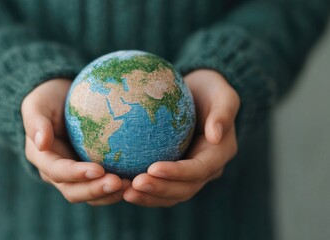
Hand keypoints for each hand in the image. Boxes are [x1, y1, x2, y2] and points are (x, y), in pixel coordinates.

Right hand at [22, 79, 128, 205]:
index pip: (58, 172)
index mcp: (42, 159)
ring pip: (90, 194)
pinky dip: (117, 188)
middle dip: (96, 190)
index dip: (77, 174)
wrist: (61, 99)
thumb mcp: (37, 104)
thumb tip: (41, 143)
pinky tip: (135, 181)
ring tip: (131, 186)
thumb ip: (36, 122)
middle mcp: (57, 173)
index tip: (99, 169)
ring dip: (109, 194)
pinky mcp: (91, 173)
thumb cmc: (48, 98)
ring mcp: (75, 176)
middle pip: (74, 191)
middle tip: (119, 183)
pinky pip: (103, 185)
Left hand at [123, 69, 239, 206]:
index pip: (198, 170)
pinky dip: (143, 191)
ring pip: (171, 194)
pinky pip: (160, 186)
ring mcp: (190, 174)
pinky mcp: (174, 173)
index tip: (152, 168)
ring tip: (125, 192)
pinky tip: (122, 186)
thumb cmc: (210, 89)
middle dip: (159, 190)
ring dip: (149, 197)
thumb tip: (215, 136)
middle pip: (184, 189)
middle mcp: (206, 169)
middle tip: (134, 185)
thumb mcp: (222, 94)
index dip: (177, 173)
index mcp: (219, 154)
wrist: (200, 94)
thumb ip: (223, 112)